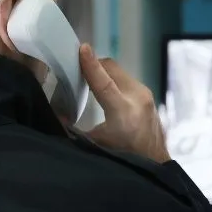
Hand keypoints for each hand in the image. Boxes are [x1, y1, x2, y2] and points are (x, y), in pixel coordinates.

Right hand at [79, 44, 170, 162]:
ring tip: (88, 80)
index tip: (82, 48)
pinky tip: (104, 89)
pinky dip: (112, 78)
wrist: (154, 163)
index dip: (91, 66)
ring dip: (103, 72)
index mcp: (123, 113)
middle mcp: (137, 98)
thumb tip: (56, 116)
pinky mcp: (148, 94)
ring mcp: (145, 94)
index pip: (104, 83)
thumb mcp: (96, 145)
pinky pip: (125, 78)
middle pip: (111, 68)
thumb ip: (75, 131)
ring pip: (118, 71)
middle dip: (93, 65)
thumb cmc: (123, 156)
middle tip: (76, 69)